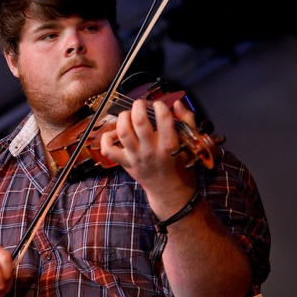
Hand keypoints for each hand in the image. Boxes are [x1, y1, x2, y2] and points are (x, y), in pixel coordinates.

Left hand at [99, 99, 196, 216]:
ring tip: (128, 115)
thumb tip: (177, 104)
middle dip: (138, 106)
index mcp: (169, 145)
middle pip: (139, 122)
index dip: (160, 106)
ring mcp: (136, 157)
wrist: (170, 192)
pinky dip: (107, 138)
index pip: (164, 119)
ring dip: (123, 118)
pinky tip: (115, 133)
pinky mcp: (125, 163)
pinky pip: (108, 150)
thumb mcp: (190, 144)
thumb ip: (187, 122)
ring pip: (122, 132)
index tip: (159, 104)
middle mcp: (150, 150)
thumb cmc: (180, 166)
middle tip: (140, 104)